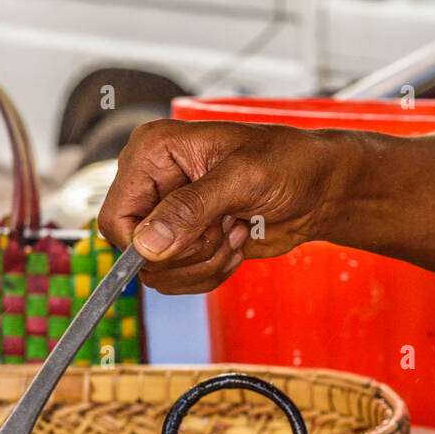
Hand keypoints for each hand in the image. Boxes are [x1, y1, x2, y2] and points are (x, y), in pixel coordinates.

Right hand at [97, 119, 343, 292]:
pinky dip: (211, 272)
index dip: (147, 246)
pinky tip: (235, 242)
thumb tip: (146, 246)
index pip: (117, 219)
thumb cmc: (287, 164)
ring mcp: (166, 216)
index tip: (191, 241)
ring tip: (235, 231)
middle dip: (189, 253)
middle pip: (135, 253)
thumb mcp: (241, 179)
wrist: (317, 189)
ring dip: (204, 264)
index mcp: (151, 152)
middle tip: (226, 226)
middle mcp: (151, 184)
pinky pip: (179, 280)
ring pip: (158, 273)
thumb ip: (191, 210)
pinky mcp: (183, 242)